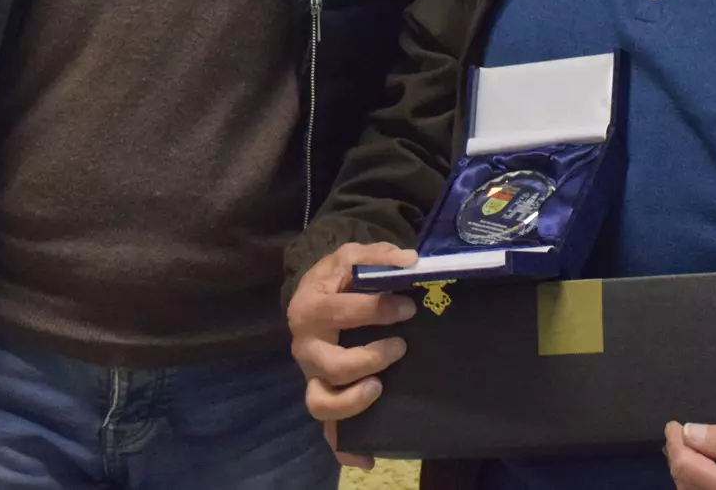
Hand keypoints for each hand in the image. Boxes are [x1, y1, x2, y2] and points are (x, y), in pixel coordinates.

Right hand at [287, 242, 419, 469]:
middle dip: (368, 358)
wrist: (313, 294)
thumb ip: (378, 257)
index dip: (376, 309)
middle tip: (401, 345)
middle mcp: (305, 347)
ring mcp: (312, 376)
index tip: (408, 306)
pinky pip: (328, 431)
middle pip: (330, 365)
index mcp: (310, 309)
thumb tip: (410, 262)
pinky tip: (369, 458)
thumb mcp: (351, 257)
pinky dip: (345, 449)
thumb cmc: (336, 279)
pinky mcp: (323, 394)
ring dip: (353, 402)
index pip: (340, 312)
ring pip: (321, 403)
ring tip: (380, 388)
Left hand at [664, 422, 715, 489]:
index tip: (674, 425)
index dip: (676, 444)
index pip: (689, 469)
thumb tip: (690, 433)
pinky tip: (706, 467)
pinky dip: (699, 482)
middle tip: (681, 434)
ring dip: (686, 470)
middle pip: (685, 483)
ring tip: (693, 448)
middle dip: (679, 457)